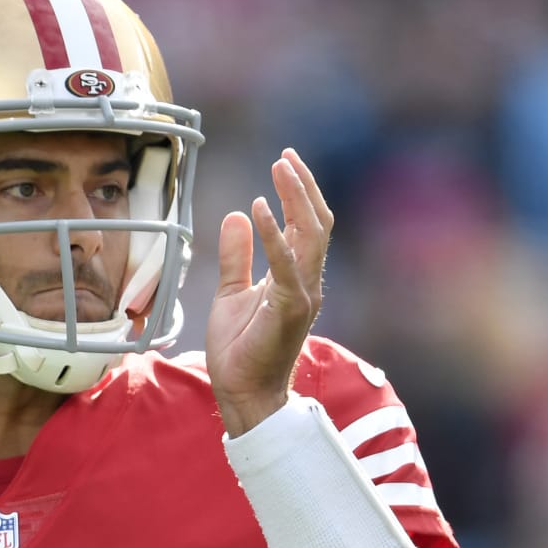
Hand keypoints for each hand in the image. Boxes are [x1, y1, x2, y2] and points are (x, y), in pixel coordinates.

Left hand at [205, 149, 333, 436]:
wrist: (242, 391)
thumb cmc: (240, 348)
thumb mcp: (231, 292)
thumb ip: (236, 256)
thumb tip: (238, 215)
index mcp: (297, 277)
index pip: (307, 225)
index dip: (299, 192)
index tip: (283, 162)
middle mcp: (308, 281)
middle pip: (317, 222)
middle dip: (303, 186)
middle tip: (285, 157)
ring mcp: (303, 294)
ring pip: (311, 234)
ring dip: (296, 198)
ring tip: (280, 167)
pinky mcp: (289, 307)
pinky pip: (285, 262)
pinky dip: (273, 233)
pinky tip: (259, 206)